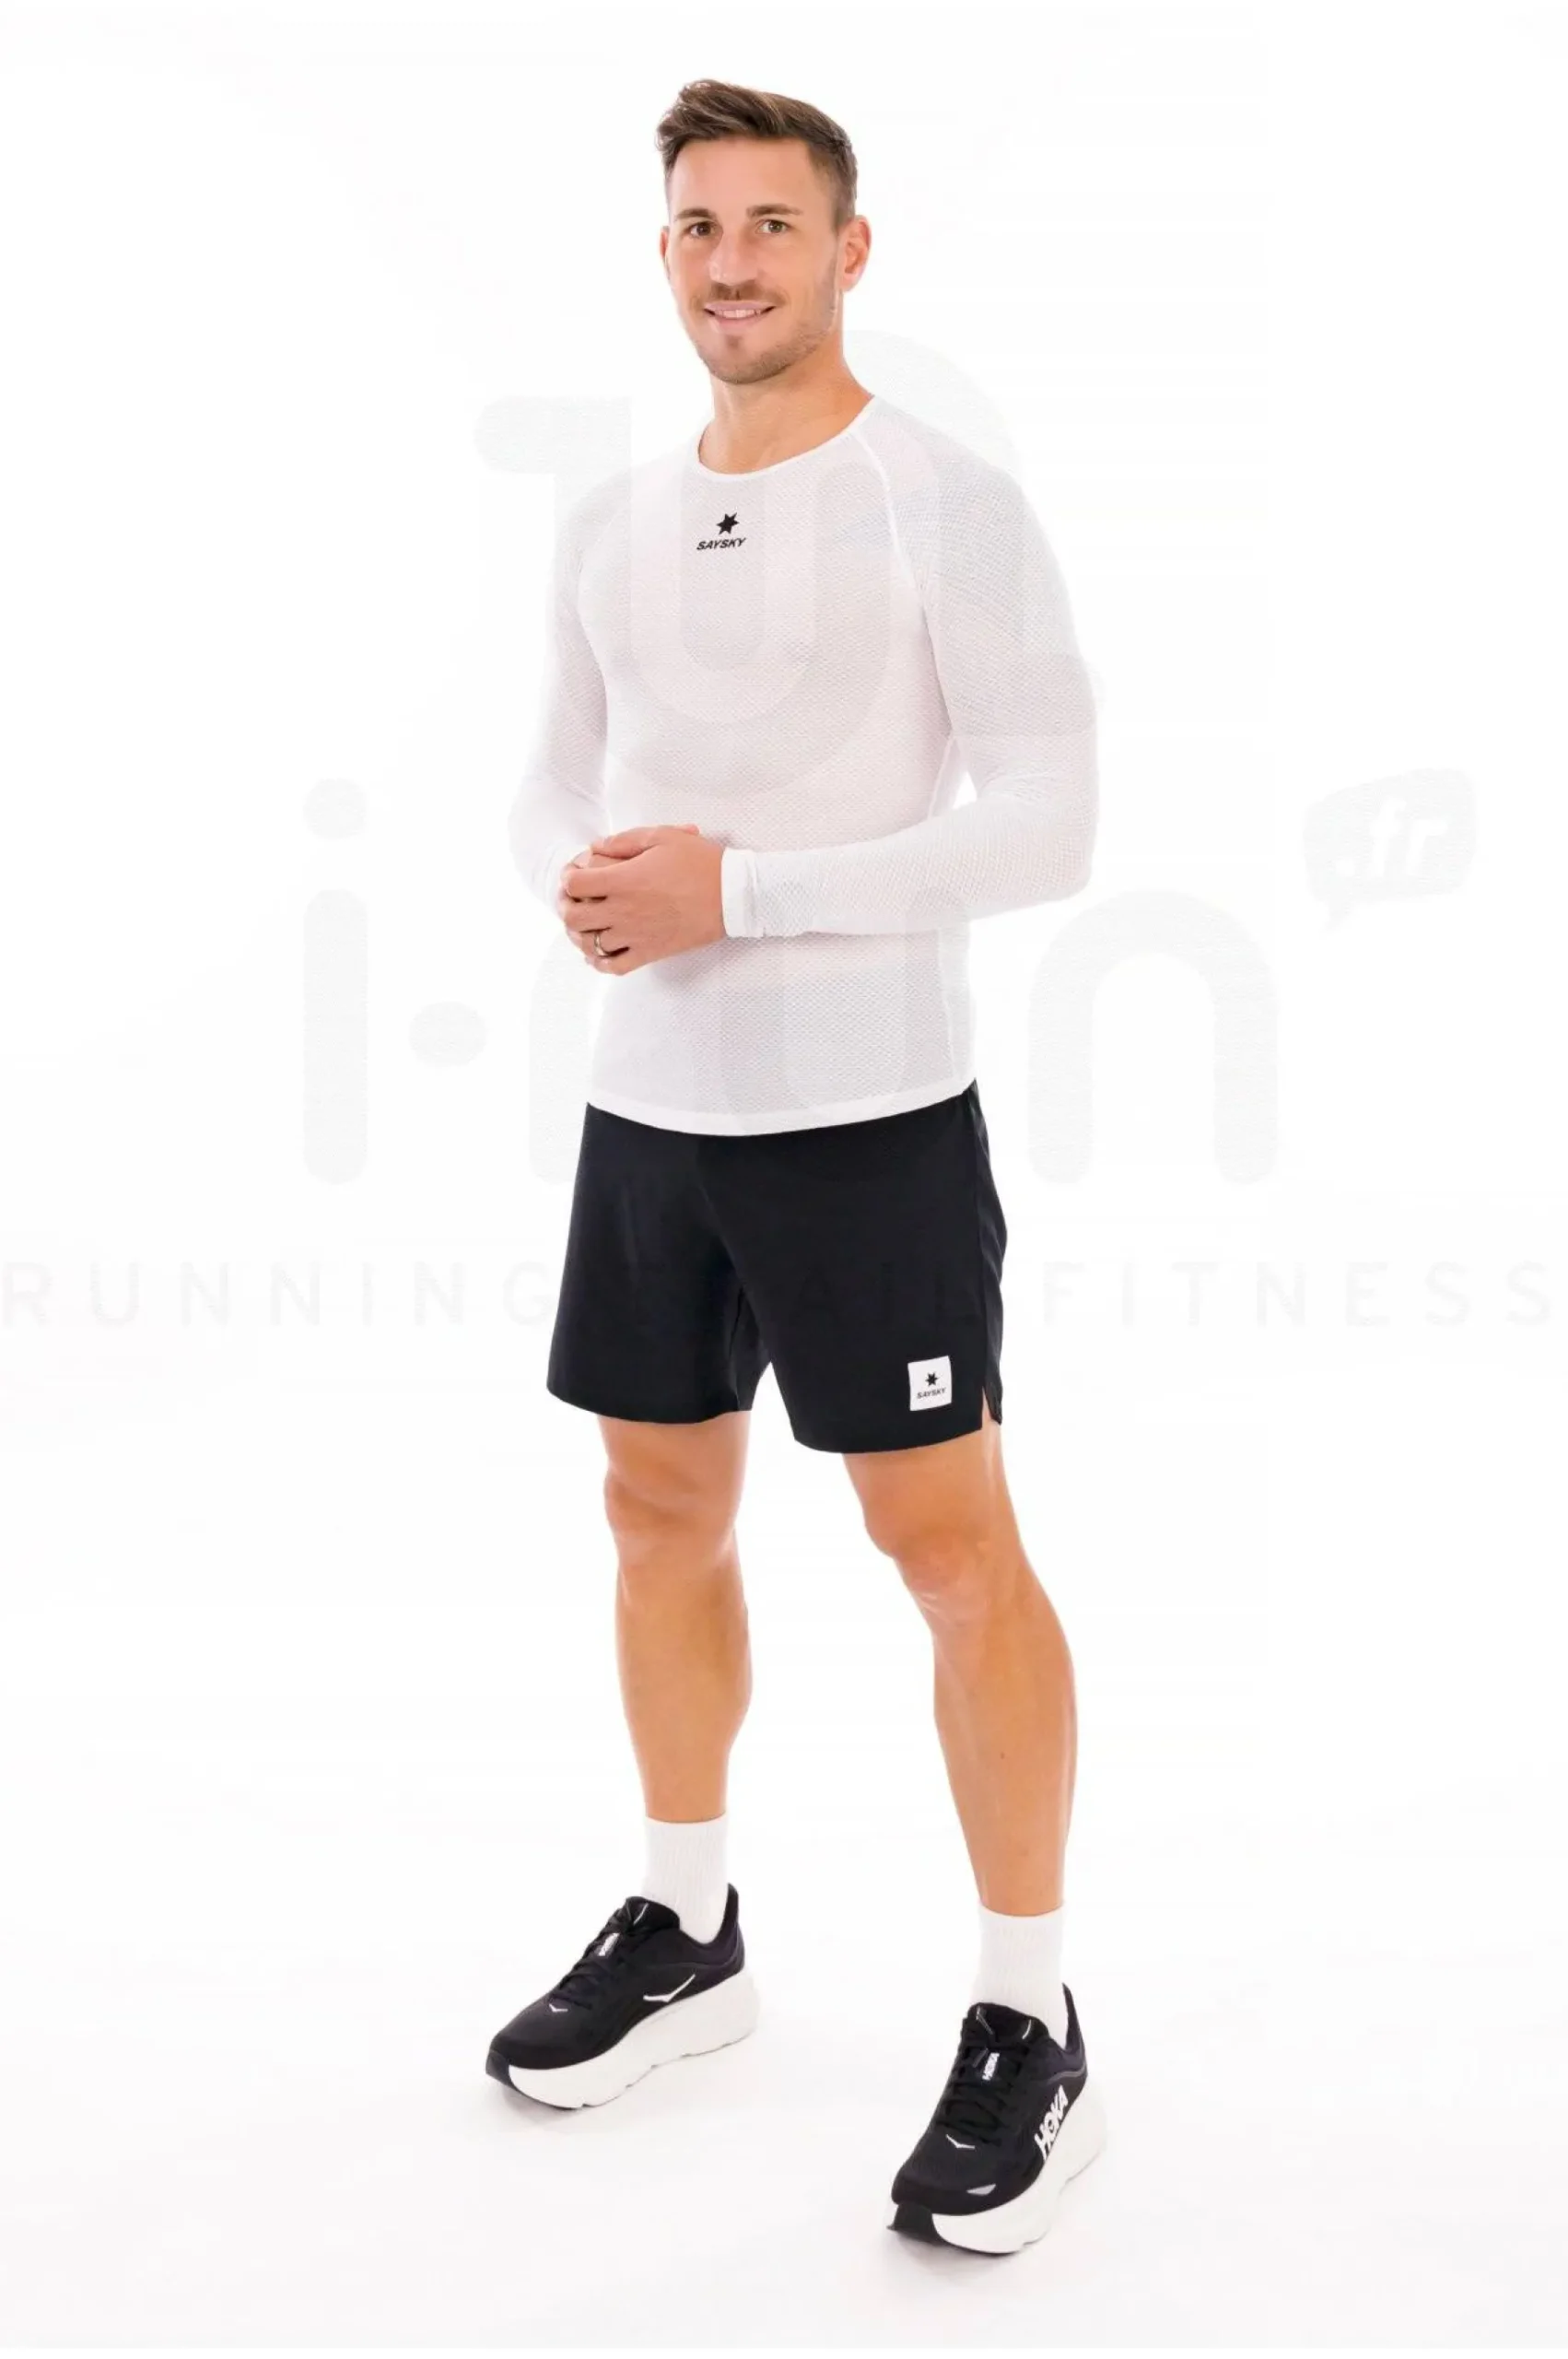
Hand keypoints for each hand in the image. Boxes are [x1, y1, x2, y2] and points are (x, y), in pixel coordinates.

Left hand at [557, 823, 724, 973]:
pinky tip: (600, 952)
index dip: (569, 877)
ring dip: (582, 933)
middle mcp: (623, 910)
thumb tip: (594, 847)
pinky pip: (614, 967)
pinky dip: (600, 962)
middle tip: (575, 900)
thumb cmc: (700, 862)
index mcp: (624, 880)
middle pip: (573, 918)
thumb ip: (623, 840)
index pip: (574, 884)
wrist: (732, 895)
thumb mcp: (663, 836)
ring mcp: (635, 935)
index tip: (578, 874)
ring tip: (589, 923)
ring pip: (589, 944)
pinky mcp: (650, 952)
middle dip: (567, 906)